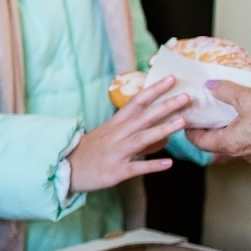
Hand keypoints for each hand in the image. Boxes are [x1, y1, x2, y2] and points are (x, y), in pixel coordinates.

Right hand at [68, 76, 188, 193]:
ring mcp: (116, 153)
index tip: (171, 79)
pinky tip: (169, 164)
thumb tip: (157, 129)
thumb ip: (131, 129)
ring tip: (182, 123)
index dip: (154, 90)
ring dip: (162, 130)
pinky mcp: (115, 171)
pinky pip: (135, 168)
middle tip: (186, 97)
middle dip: (165, 106)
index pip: (136, 102)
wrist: (64, 168)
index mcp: (115, 124)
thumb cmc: (90, 151)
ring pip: (141, 139)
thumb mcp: (107, 134)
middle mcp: (116, 135)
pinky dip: (152, 166)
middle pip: (142, 117)